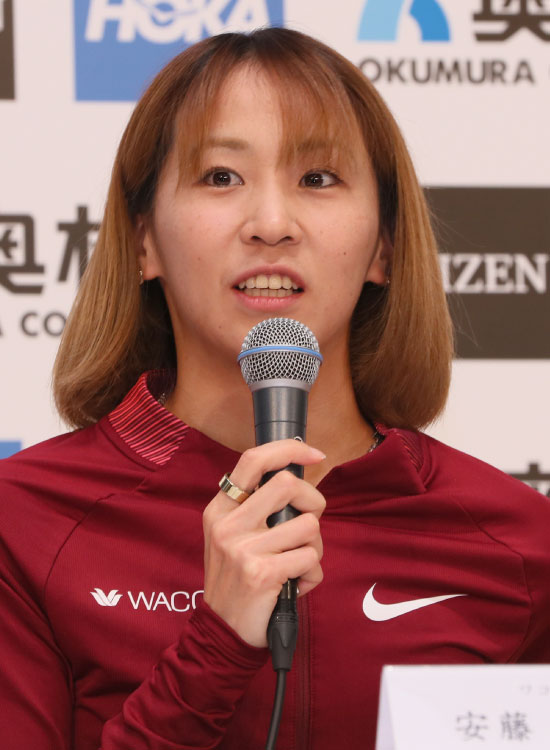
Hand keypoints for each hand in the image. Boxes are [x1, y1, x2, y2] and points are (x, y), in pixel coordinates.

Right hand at [203, 440, 325, 647]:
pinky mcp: (261, 573)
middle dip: (314, 502)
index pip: (252, 460)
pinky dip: (313, 575)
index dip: (288, 449)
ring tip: (298, 564)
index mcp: (220, 509)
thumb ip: (257, 508)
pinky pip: (310, 559)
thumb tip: (299, 477)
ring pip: (309, 526)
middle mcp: (228, 524)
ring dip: (315, 548)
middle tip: (309, 524)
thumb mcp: (232, 537)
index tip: (314, 454)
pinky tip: (296, 586)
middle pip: (287, 484)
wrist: (222, 631)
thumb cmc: (238, 580)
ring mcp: (242, 548)